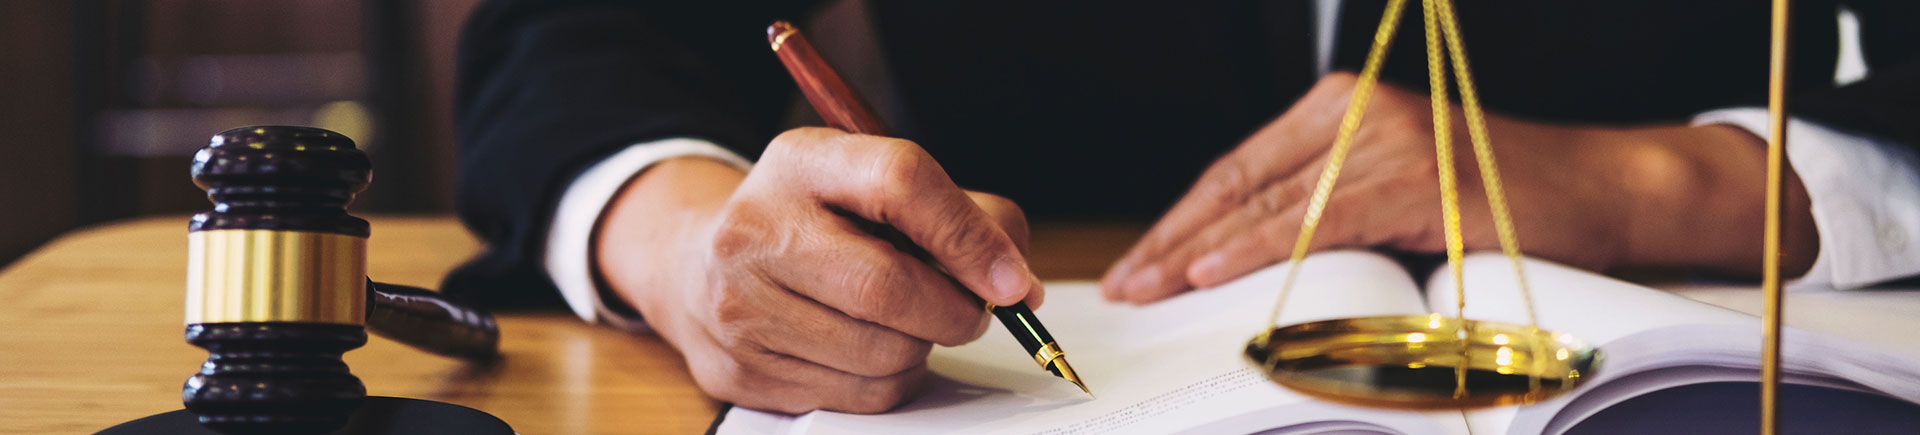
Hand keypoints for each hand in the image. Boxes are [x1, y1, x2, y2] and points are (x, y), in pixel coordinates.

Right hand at [595, 127, 1041, 413]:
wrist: (697, 267)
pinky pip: (859, 397)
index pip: (900, 182)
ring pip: (882, 354)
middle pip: (889, 287)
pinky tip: (872, 350)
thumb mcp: (869, 184)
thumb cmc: (811, 223)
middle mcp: (756, 230)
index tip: (1012, 278)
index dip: (970, 235)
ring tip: (909, 323)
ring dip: (923, 347)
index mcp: (800, 163)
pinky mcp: (743, 372)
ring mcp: (741, 307)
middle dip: (956, 311)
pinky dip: (891, 380)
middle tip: (973, 310)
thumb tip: (1016, 280)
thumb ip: (954, 213)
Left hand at [1102, 73, 1816, 302]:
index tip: (1140, 260)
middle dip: (1174, 238)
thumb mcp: (1392, 195)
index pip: (1238, 169)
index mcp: (1340, 111)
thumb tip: (1241, 259)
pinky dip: (1259, 249)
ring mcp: (1382, 143)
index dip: (1181, 219)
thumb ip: (1324, 208)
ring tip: (1151, 284)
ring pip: (1267, 203)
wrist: (1598, 192)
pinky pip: (1315, 220)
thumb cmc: (1498, 202)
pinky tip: (1212, 271)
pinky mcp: (1411, 178)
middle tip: (1127, 281)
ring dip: (1198, 250)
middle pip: (1238, 184)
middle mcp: (1353, 115)